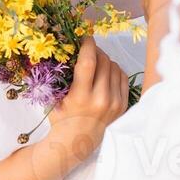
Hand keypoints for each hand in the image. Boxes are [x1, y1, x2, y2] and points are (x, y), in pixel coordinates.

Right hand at [47, 36, 129, 163]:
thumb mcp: (56, 96)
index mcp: (81, 97)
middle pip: (103, 61)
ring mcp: (115, 103)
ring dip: (105, 60)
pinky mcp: (123, 105)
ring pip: (115, 67)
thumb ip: (65, 74)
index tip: (85, 37)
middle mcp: (101, 100)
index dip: (88, 45)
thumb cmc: (61, 117)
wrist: (76, 142)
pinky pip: (123, 77)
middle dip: (96, 51)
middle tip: (89, 50)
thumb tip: (72, 47)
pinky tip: (106, 73)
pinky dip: (114, 70)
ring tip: (96, 62)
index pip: (88, 62)